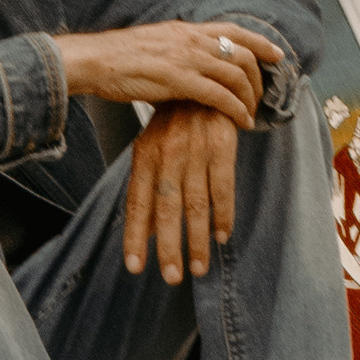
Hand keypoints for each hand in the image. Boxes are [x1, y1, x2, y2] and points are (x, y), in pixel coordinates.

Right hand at [53, 17, 282, 125]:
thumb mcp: (157, 43)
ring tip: (252, 113)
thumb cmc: (120, 56)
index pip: (233, 30)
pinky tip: (241, 122)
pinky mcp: (179, 81)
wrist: (97, 59)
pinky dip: (236, 109)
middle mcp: (192, 40)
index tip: (278, 54)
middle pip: (242, 54)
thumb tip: (193, 65)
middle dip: (258, 77)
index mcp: (186, 29)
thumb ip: (179, 51)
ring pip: (235, 75)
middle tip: (260, 96)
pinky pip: (219, 96)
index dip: (260, 41)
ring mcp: (187, 59)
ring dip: (250, 96)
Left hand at [122, 100, 239, 283]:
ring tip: (199, 268)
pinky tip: (222, 236)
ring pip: (196, 204)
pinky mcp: (222, 146)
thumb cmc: (174, 122)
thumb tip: (146, 234)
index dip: (135, 236)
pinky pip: (223, 187)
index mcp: (145, 154)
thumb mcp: (153, 149)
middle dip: (169, 247)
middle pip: (167, 208)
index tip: (135, 267)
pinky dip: (224, 214)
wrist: (203, 82)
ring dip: (198, 239)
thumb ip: (149, 189)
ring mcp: (195, 150)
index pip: (137, 202)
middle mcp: (168, 154)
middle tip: (172, 278)